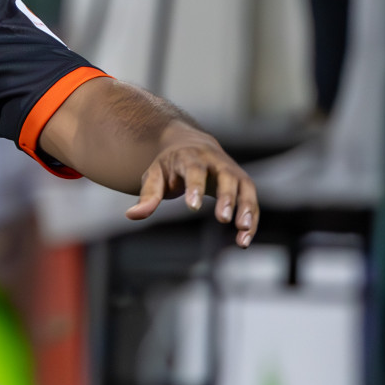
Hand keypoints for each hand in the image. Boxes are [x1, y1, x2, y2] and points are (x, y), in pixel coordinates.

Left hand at [124, 130, 258, 245]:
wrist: (192, 144)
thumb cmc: (171, 165)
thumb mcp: (155, 175)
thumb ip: (148, 195)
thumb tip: (132, 215)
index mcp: (190, 157)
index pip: (195, 170)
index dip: (195, 187)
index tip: (192, 207)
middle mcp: (215, 161)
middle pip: (226, 176)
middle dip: (226, 197)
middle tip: (224, 219)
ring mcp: (232, 170)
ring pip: (244, 187)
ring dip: (246, 209)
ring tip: (242, 231)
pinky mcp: (243, 182)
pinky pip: (251, 200)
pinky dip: (251, 218)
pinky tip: (244, 240)